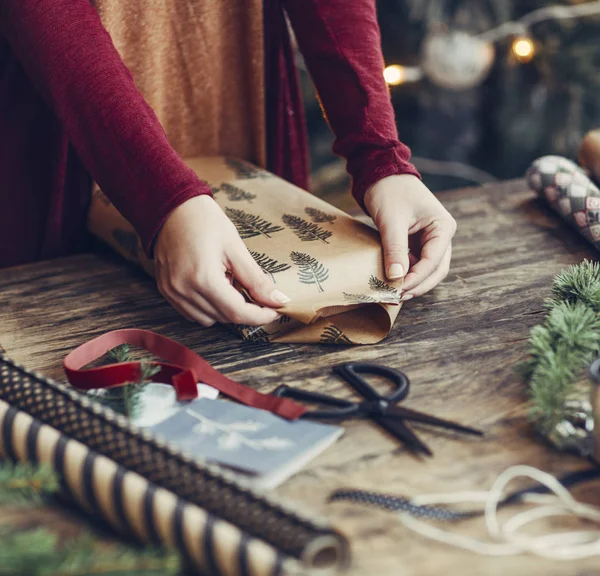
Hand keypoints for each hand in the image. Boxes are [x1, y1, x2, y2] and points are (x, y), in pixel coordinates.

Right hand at [154, 195, 289, 325]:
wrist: (171, 207)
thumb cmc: (204, 221)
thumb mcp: (236, 248)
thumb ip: (257, 279)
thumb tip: (279, 301)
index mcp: (203, 278)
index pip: (237, 313)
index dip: (260, 316)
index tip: (275, 310)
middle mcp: (183, 290)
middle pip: (225, 317)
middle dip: (245, 309)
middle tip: (254, 288)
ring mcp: (172, 293)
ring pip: (209, 319)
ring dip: (226, 309)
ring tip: (227, 280)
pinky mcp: (166, 292)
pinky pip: (193, 313)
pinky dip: (209, 307)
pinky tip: (213, 285)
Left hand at [364, 174, 455, 300]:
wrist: (381, 173)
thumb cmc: (390, 191)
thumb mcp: (391, 221)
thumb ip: (395, 249)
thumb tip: (396, 278)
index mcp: (443, 227)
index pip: (434, 261)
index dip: (416, 278)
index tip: (397, 289)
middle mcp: (441, 235)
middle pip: (436, 270)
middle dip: (417, 285)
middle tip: (395, 297)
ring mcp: (431, 239)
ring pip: (427, 270)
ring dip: (413, 282)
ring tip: (393, 292)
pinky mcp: (418, 242)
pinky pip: (416, 263)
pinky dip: (406, 274)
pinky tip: (392, 281)